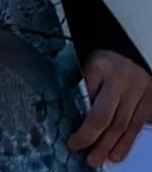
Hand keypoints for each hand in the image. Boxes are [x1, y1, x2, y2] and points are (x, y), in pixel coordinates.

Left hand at [69, 50, 151, 165]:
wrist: (124, 53)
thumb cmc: (100, 63)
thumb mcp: (82, 67)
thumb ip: (78, 89)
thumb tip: (67, 120)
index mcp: (98, 66)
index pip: (86, 100)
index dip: (81, 125)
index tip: (72, 141)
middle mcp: (121, 78)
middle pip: (107, 116)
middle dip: (95, 140)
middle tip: (87, 156)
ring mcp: (139, 88)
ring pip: (123, 124)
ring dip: (111, 146)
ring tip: (99, 158)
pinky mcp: (150, 98)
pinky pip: (137, 124)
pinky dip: (127, 141)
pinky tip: (117, 152)